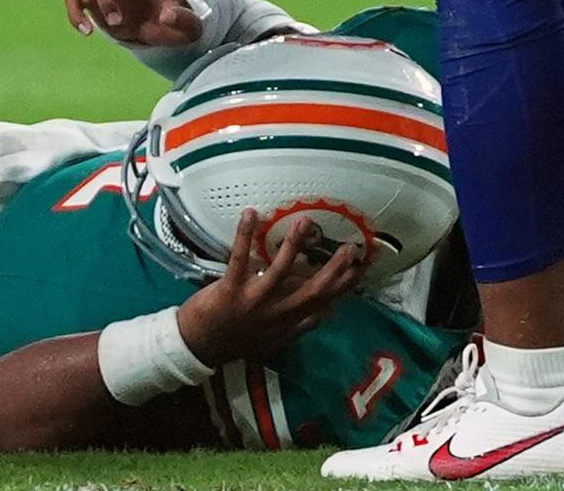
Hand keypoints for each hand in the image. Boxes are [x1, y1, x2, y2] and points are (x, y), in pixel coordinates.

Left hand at [176, 208, 365, 366]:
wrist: (199, 348)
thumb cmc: (237, 339)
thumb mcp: (274, 339)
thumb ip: (299, 327)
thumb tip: (326, 314)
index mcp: (289, 321)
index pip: (325, 302)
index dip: (347, 285)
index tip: (364, 266)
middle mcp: (277, 312)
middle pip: (314, 290)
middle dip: (335, 267)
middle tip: (351, 245)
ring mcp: (254, 301)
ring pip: (281, 271)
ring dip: (294, 245)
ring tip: (305, 222)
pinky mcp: (231, 290)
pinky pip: (240, 259)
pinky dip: (245, 235)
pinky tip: (250, 213)